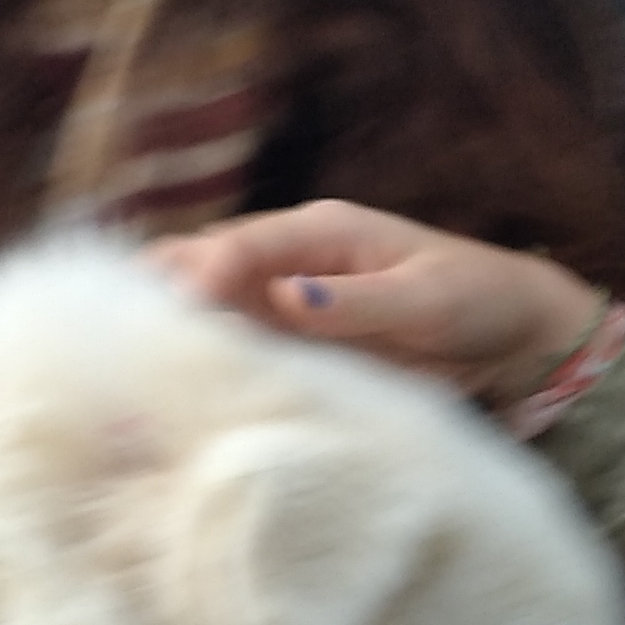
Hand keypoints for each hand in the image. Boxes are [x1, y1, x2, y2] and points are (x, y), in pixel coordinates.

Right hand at [157, 202, 604, 407]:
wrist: (513, 337)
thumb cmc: (479, 301)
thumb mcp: (429, 299)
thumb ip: (361, 301)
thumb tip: (290, 296)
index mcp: (322, 231)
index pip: (244, 244)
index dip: (203, 273)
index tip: (173, 309)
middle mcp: (291, 260)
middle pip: (205, 264)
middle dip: (158, 291)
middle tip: (111, 332)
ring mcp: (286, 303)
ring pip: (208, 309)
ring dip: (168, 331)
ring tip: (119, 366)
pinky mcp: (292, 345)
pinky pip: (236, 350)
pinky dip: (202, 366)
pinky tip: (168, 393)